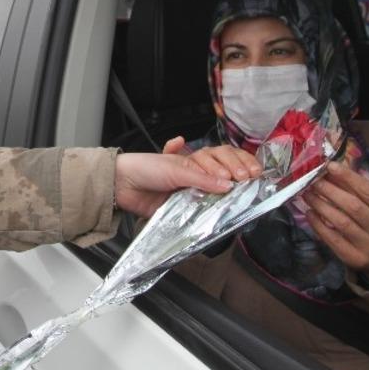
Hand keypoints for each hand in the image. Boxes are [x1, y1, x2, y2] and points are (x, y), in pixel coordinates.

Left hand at [114, 140, 259, 217]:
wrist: (121, 186)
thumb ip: (201, 177)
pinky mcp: (185, 210)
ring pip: (217, 191)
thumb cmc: (145, 168)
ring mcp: (192, 192)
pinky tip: (223, 206)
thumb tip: (228, 185)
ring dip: (229, 189)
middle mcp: (196, 175)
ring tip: (238, 189)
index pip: (222, 158)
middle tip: (247, 180)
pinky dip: (215, 209)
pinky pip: (204, 210)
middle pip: (225, 171)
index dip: (237, 164)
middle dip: (238, 172)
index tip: (246, 174)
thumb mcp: (175, 168)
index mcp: (194, 159)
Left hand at [303, 161, 368, 278]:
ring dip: (320, 205)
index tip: (330, 166)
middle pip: (353, 206)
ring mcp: (368, 246)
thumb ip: (358, 189)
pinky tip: (310, 213)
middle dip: (330, 190)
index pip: (368, 191)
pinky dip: (318, 225)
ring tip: (307, 194)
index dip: (348, 177)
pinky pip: (332, 239)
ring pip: (341, 222)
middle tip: (312, 180)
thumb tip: (333, 169)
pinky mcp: (354, 258)